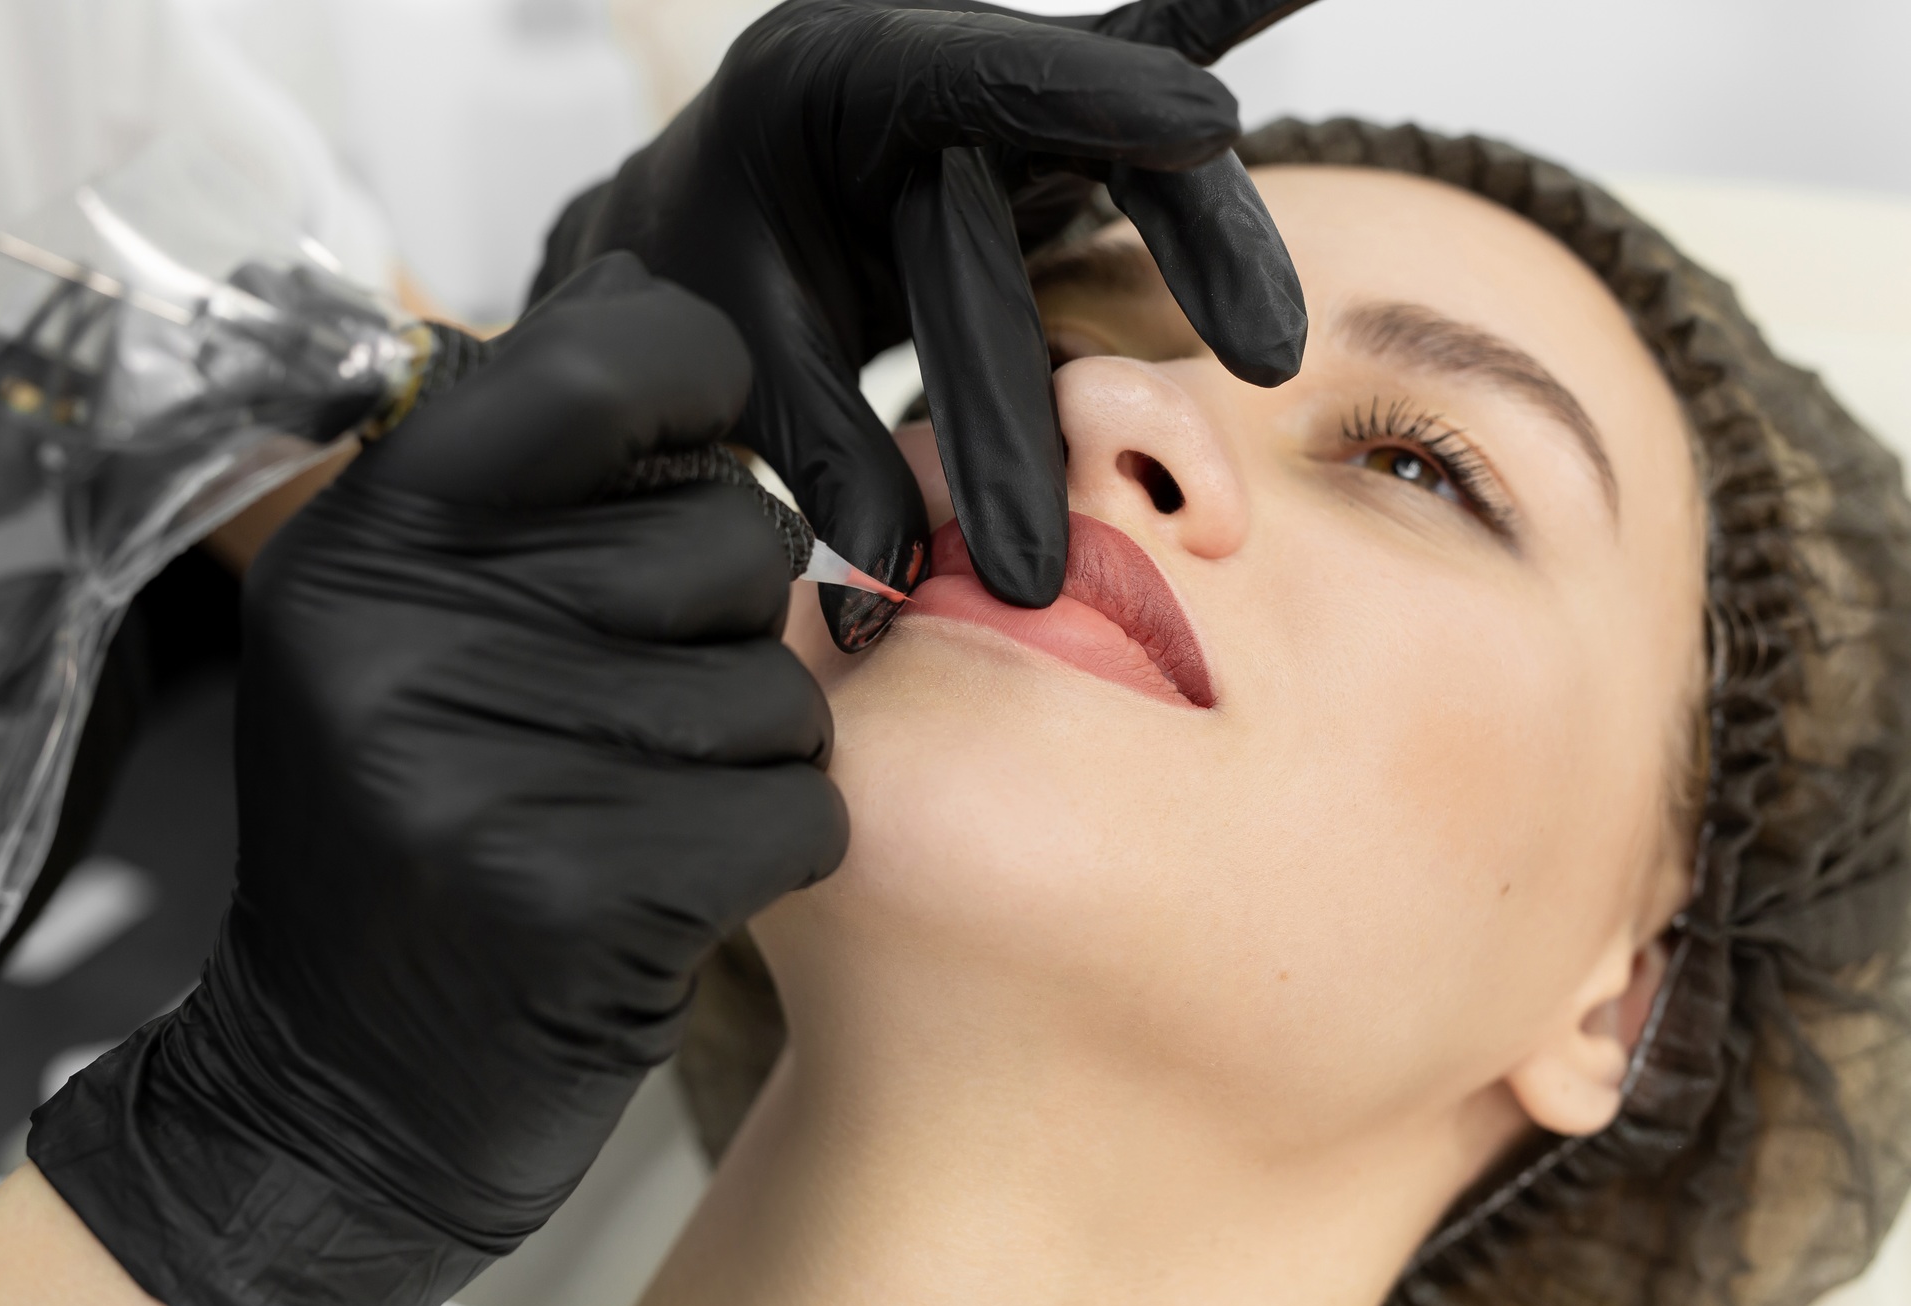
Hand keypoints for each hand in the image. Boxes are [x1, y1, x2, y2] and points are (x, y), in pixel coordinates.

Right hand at [25, 254, 847, 1305]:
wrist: (339, 1093)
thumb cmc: (411, 841)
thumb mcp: (402, 631)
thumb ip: (519, 473)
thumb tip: (641, 294)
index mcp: (368, 550)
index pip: (587, 368)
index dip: (691, 376)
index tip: (698, 434)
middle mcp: (413, 639)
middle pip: (731, 536)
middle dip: (730, 621)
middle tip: (640, 703)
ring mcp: (497, 767)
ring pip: (781, 681)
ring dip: (751, 750)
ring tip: (641, 805)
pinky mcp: (590, 890)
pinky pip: (804, 804)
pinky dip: (774, 847)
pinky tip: (678, 886)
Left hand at [536, 0, 1314, 648]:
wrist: (689, 236)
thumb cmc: (701, 286)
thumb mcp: (740, 362)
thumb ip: (821, 456)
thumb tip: (888, 594)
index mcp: (823, 83)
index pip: (964, 84)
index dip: (1086, 97)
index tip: (1207, 128)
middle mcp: (922, 73)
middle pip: (1081, 129)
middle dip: (1185, 239)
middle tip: (1266, 355)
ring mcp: (990, 107)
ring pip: (1133, 149)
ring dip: (1215, 244)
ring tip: (1270, 355)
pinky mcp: (1037, 149)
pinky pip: (1135, 110)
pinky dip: (1222, 30)